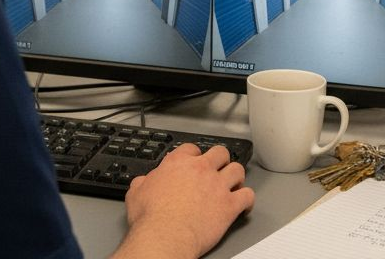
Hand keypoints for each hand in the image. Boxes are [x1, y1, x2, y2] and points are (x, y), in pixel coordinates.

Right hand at [111, 143, 254, 258]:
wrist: (165, 236)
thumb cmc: (151, 218)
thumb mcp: (136, 193)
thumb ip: (143, 182)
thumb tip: (143, 182)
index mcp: (178, 163)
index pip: (192, 148)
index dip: (195, 155)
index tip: (195, 161)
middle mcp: (201, 170)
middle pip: (220, 153)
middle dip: (220, 160)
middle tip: (218, 168)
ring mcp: (218, 186)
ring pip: (237, 170)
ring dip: (236, 176)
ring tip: (234, 183)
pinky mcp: (229, 205)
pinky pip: (248, 196)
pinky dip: (248, 200)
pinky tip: (244, 204)